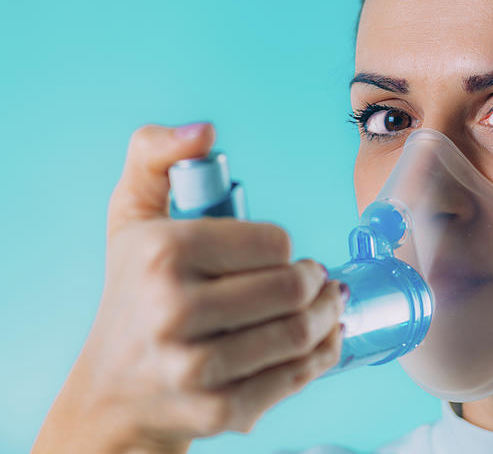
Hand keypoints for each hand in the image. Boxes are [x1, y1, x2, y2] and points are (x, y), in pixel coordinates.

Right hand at [33, 123, 345, 453]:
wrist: (114, 392)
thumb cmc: (133, 295)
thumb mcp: (131, 216)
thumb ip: (155, 155)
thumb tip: (203, 132)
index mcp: (162, 253)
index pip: (274, 241)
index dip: (286, 246)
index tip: (280, 254)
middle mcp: (173, 311)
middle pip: (293, 288)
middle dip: (317, 281)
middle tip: (316, 280)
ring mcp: (195, 367)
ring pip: (301, 332)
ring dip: (328, 315)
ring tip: (324, 305)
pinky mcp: (218, 410)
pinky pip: (296, 376)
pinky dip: (324, 354)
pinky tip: (322, 340)